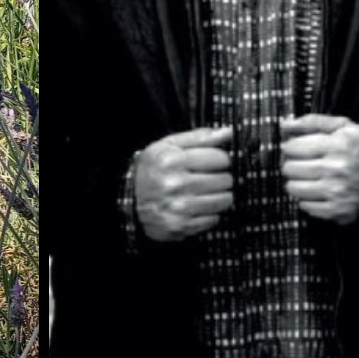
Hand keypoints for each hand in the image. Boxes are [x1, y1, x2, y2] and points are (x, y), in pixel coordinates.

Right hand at [133, 126, 233, 241]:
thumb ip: (199, 138)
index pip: (221, 158)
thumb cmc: (152, 169)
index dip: (218, 159)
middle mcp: (175, 184)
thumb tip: (229, 132)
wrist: (129, 199)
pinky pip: (214, 219)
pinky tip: (196, 206)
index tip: (211, 161)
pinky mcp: (182, 225)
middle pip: (226, 180)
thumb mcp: (168, 146)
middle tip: (205, 177)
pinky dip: (209, 213)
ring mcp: (179, 207)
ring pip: (225, 201)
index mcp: (171, 160)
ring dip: (219, 196)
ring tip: (203, 192)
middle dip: (219, 177)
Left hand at [281, 114, 358, 224]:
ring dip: (297, 183)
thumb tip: (284, 125)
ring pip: (293, 188)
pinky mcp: (338, 210)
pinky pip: (306, 206)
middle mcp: (338, 169)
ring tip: (308, 178)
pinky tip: (318, 191)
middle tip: (302, 164)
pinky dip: (308, 200)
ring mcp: (338, 191)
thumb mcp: (342, 127)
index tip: (295, 148)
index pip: (292, 147)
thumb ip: (312, 122)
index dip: (290, 147)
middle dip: (292, 165)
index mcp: (338, 145)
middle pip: (289, 168)